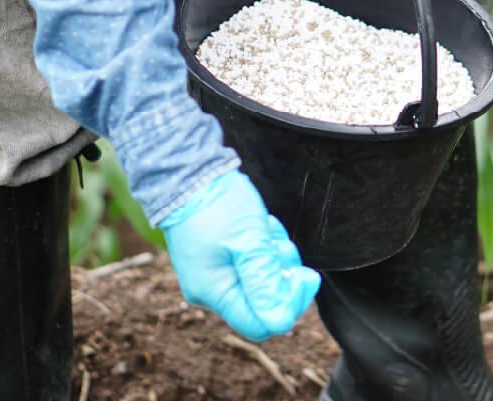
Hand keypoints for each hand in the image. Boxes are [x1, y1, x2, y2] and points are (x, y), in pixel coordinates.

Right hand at [160, 169, 320, 340]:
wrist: (186, 170)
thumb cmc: (216, 203)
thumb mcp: (249, 242)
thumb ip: (265, 284)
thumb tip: (281, 322)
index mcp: (214, 293)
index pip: (261, 324)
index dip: (290, 304)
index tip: (305, 275)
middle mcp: (208, 289)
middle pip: (262, 301)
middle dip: (281, 274)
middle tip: (281, 246)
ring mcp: (210, 271)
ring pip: (258, 278)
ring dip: (272, 255)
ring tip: (266, 229)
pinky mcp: (213, 254)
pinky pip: (247, 261)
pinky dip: (260, 245)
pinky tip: (258, 225)